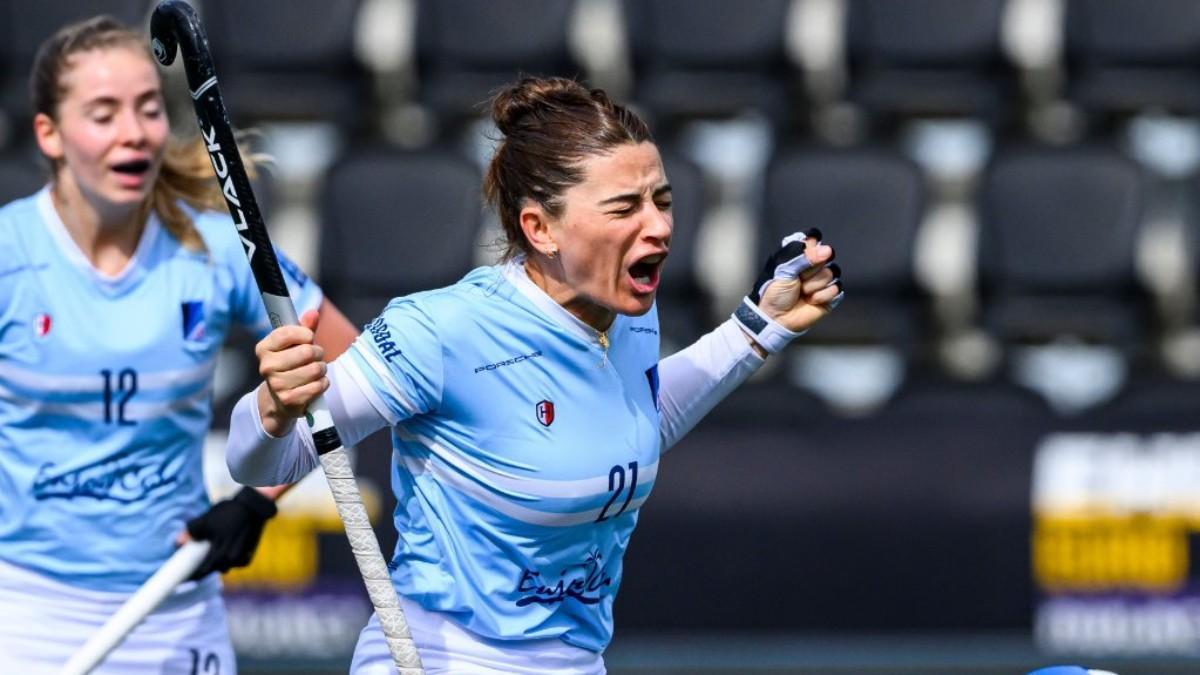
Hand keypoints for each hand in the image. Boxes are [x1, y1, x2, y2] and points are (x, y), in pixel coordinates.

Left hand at [179, 487, 277, 580]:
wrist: (254, 506)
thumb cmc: (228, 512)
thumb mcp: (207, 519)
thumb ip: (192, 531)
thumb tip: (177, 542)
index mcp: (219, 551)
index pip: (202, 570)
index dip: (192, 575)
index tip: (184, 578)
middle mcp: (231, 557)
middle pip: (213, 570)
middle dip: (203, 570)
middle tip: (195, 569)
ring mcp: (241, 557)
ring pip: (225, 568)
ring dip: (217, 565)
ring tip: (211, 558)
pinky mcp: (249, 556)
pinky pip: (236, 564)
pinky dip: (231, 561)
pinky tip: (227, 554)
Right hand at [255, 309, 327, 436]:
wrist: (280, 399)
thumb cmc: (290, 365)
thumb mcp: (294, 344)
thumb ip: (304, 327)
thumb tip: (313, 313)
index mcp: (264, 348)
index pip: (287, 333)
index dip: (305, 333)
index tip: (309, 337)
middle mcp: (266, 366)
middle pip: (306, 351)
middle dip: (317, 353)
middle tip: (315, 357)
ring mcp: (276, 384)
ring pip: (315, 369)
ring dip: (322, 369)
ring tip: (315, 370)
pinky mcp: (289, 399)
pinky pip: (318, 385)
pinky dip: (323, 383)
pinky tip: (315, 383)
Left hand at [733, 229, 842, 353]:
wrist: (776, 318)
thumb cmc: (774, 294)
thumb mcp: (783, 270)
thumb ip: (803, 257)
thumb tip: (826, 250)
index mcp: (799, 255)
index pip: (814, 238)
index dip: (812, 247)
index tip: (803, 256)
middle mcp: (812, 265)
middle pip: (826, 255)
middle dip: (811, 269)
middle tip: (798, 279)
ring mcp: (822, 279)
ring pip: (831, 272)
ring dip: (814, 285)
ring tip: (802, 292)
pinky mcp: (829, 294)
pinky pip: (837, 287)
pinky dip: (822, 295)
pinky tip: (811, 300)